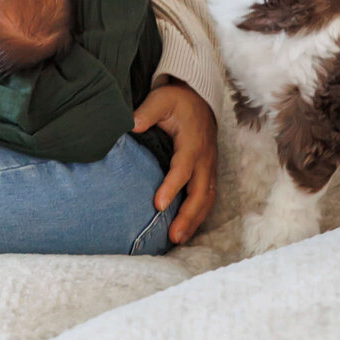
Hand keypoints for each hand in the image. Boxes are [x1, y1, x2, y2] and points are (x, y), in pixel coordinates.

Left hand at [133, 80, 217, 243]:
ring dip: (194, 220)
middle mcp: (204, 159)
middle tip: (173, 236)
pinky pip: (207, 197)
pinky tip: (186, 230)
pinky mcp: (208, 173)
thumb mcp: (161, 99)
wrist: (199, 99)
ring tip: (178, 239)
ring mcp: (209, 167)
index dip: (171, 187)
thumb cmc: (177, 101)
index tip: (158, 205)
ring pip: (206, 199)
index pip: (183, 169)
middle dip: (187, 215)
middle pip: (200, 192)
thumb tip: (130, 125)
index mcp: (191, 143)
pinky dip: (199, 215)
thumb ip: (146, 112)